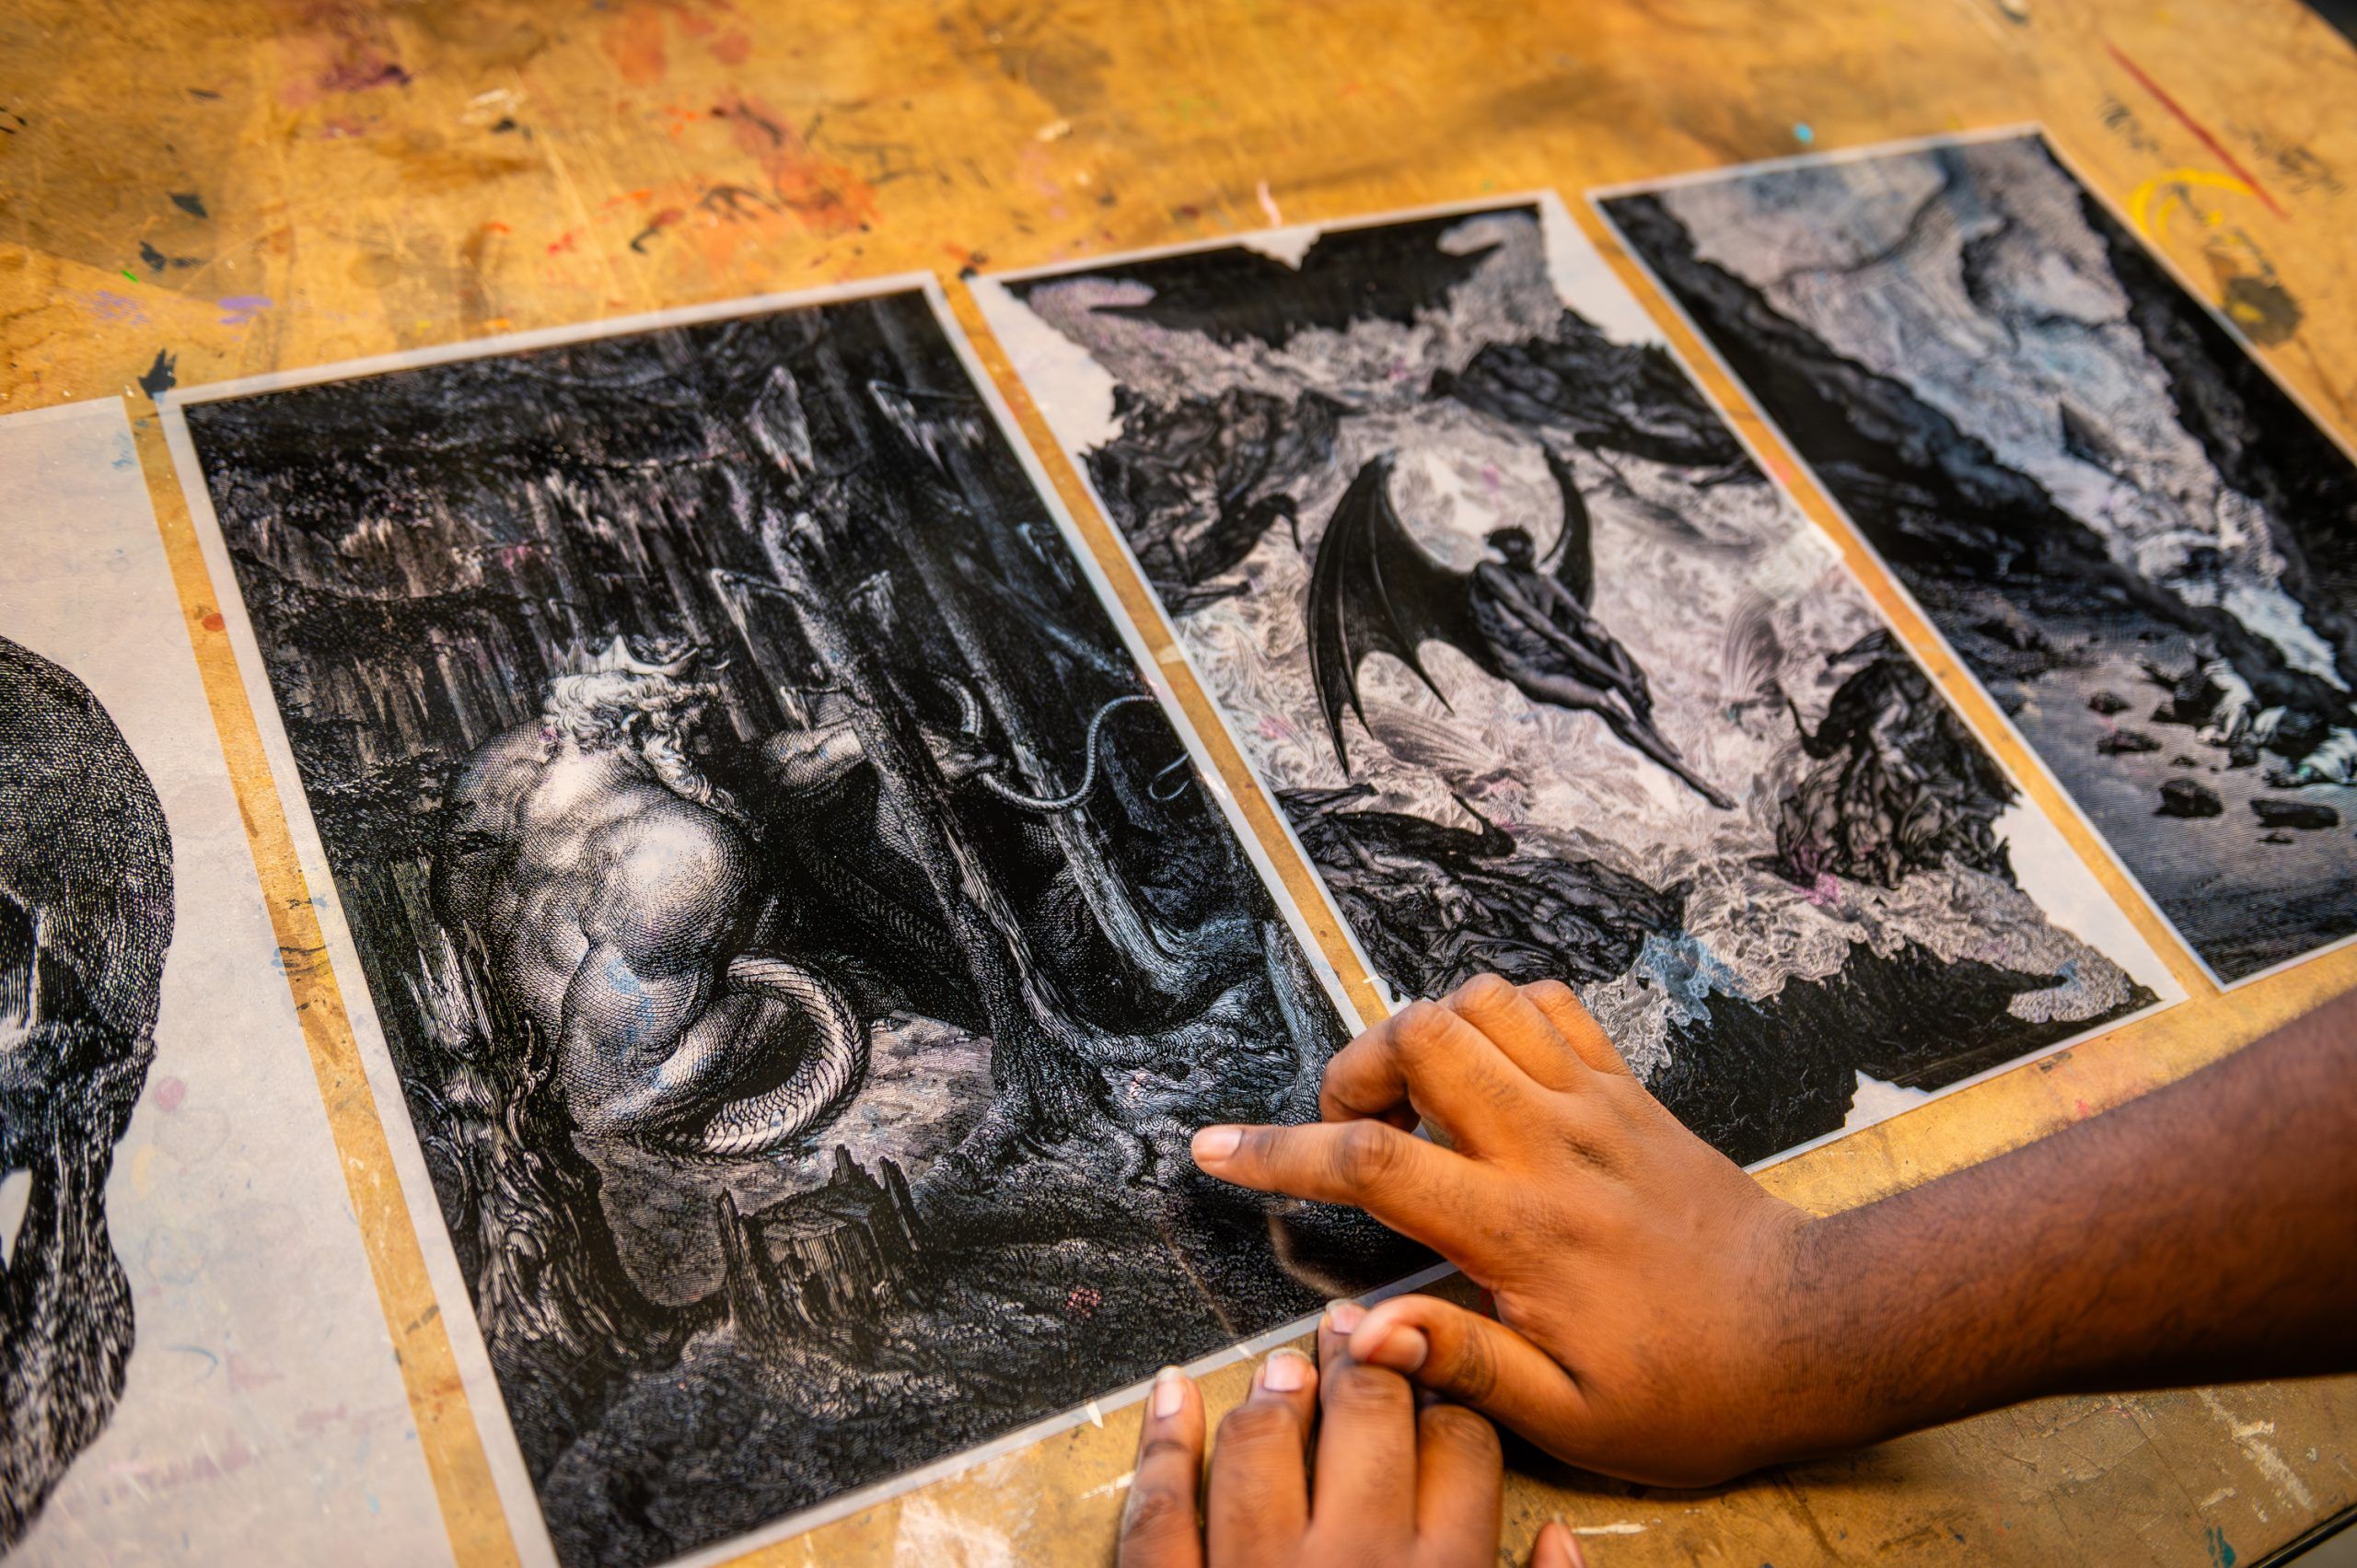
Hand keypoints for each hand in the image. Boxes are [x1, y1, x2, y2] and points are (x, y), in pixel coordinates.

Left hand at [1118, 1311, 1547, 1566]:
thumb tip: (1559, 1542)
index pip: (1465, 1447)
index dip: (1452, 1399)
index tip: (1439, 1378)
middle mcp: (1355, 1566)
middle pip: (1367, 1416)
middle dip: (1368, 1363)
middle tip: (1358, 1332)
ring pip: (1262, 1443)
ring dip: (1273, 1392)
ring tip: (1283, 1365)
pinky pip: (1161, 1511)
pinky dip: (1161, 1443)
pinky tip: (1171, 1395)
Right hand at [1189, 975, 1830, 1487]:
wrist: (1812, 1332)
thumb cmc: (1692, 1388)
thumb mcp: (1570, 1416)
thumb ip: (1461, 1361)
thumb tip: (1362, 1334)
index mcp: (1520, 1229)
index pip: (1372, 1164)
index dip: (1278, 1151)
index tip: (1215, 1149)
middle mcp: (1551, 1144)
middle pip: (1420, 1036)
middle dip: (1354, 1067)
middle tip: (1349, 1130)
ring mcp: (1595, 1103)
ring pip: (1482, 1000)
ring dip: (1424, 1031)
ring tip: (1413, 1101)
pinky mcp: (1629, 1089)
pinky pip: (1550, 1005)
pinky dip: (1499, 1016)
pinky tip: (1486, 1075)